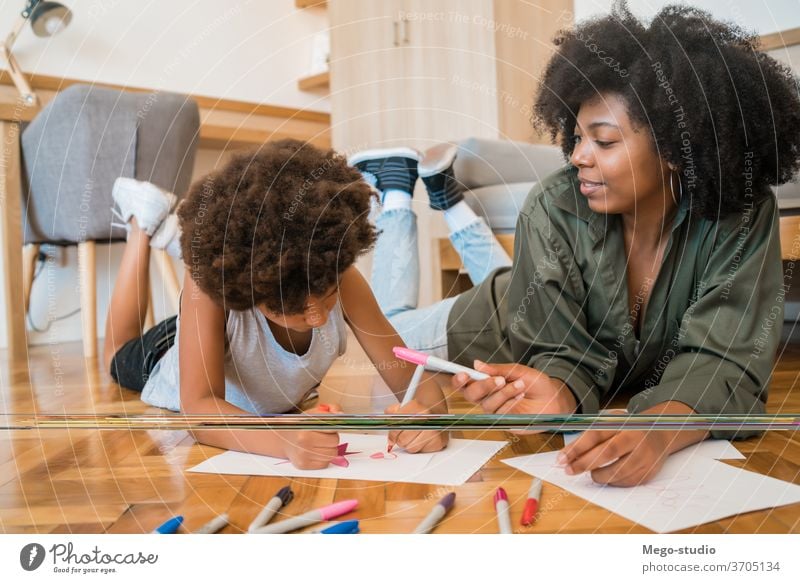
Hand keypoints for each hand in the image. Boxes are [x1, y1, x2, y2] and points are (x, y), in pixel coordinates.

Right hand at [283, 403, 341, 468]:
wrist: (282, 440)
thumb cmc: (300, 425)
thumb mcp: (312, 413)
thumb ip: (329, 411)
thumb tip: (341, 415)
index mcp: (306, 426)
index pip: (332, 427)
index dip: (333, 426)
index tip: (331, 425)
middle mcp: (303, 441)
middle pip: (334, 441)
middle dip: (332, 437)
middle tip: (323, 435)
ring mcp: (303, 455)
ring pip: (332, 454)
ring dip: (329, 448)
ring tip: (320, 444)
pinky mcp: (304, 465)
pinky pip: (325, 463)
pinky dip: (324, 458)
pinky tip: (316, 452)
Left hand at [385, 400, 448, 452]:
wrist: (436, 412)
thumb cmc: (416, 412)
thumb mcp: (402, 407)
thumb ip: (391, 415)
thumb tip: (387, 433)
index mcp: (415, 407)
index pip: (397, 426)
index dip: (392, 435)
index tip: (391, 438)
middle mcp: (427, 417)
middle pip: (403, 440)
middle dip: (400, 440)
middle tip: (403, 437)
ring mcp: (435, 430)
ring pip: (411, 448)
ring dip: (409, 445)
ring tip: (414, 437)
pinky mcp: (439, 441)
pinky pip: (422, 452)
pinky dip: (420, 448)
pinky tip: (423, 439)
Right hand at [453, 361, 576, 417]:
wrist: (554, 398)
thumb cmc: (537, 384)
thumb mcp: (518, 370)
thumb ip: (498, 369)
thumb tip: (477, 364)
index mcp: (487, 384)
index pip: (466, 384)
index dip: (460, 380)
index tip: (463, 374)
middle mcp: (488, 398)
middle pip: (471, 395)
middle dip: (483, 386)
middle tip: (499, 379)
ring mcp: (496, 411)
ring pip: (487, 403)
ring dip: (504, 392)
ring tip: (520, 385)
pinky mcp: (505, 422)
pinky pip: (499, 412)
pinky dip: (510, 401)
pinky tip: (520, 396)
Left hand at [558, 430, 669, 486]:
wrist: (660, 433)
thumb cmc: (625, 429)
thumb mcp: (608, 425)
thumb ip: (587, 438)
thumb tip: (566, 456)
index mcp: (621, 423)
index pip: (595, 435)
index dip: (576, 448)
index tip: (561, 459)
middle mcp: (634, 437)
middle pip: (607, 452)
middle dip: (584, 464)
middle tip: (569, 470)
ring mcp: (644, 455)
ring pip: (617, 471)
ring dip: (599, 475)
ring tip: (592, 473)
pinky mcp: (649, 471)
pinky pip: (626, 481)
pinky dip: (613, 481)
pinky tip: (608, 476)